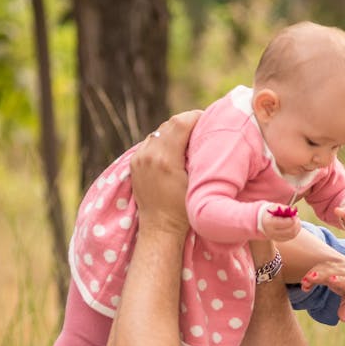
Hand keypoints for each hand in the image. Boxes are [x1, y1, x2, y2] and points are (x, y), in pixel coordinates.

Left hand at [130, 111, 200, 233]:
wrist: (160, 228)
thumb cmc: (184, 210)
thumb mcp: (197, 182)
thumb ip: (199, 156)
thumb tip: (207, 134)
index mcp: (165, 158)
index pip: (181, 122)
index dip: (197, 117)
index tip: (209, 120)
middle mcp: (148, 154)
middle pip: (169, 124)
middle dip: (187, 123)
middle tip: (203, 129)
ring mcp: (138, 158)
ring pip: (159, 132)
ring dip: (174, 132)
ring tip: (190, 140)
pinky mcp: (134, 163)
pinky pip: (151, 142)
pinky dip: (163, 142)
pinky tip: (174, 151)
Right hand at [261, 204, 302, 241]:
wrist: (264, 221)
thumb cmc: (272, 212)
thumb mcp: (276, 207)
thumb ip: (284, 209)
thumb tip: (294, 212)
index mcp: (269, 223)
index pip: (282, 223)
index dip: (291, 219)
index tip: (295, 215)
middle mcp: (271, 232)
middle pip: (289, 230)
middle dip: (295, 223)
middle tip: (297, 217)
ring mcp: (275, 238)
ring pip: (292, 234)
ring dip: (297, 227)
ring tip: (297, 220)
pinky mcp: (280, 240)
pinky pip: (291, 236)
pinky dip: (296, 230)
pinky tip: (296, 225)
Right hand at [301, 256, 344, 320]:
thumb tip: (344, 318)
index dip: (342, 281)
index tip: (331, 280)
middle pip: (338, 272)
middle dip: (324, 275)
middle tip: (310, 278)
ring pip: (330, 267)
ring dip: (316, 273)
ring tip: (304, 282)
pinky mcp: (336, 264)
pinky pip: (323, 266)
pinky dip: (313, 273)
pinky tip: (304, 283)